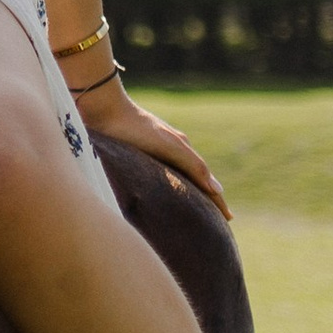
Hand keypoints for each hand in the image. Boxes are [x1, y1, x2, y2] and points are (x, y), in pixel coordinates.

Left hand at [69, 75, 229, 220]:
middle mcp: (170, 153)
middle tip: (215, 222)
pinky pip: (157, 180)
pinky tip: (160, 200)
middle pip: (194, 182)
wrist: (102, 109)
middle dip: (206, 201)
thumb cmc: (135, 128)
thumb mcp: (169, 146)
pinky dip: (167, 192)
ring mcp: (153, 155)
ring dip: (186, 197)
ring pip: (176, 181)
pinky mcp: (134, 157)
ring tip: (192, 215)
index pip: (206, 182)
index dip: (217, 201)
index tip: (229, 220)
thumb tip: (218, 190)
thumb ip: (193, 165)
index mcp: (182, 150)